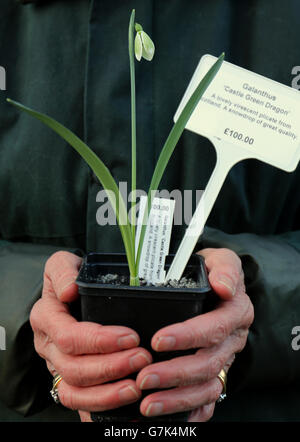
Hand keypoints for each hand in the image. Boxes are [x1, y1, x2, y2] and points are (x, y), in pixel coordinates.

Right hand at [30, 251, 151, 419]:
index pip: (68, 336)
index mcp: (46, 318)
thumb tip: (68, 291)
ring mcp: (57, 366)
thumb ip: (63, 270)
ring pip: (74, 392)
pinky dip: (104, 406)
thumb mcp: (63, 263)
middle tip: (143, 358)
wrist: (69, 293)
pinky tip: (128, 402)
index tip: (131, 336)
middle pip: (74, 368)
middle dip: (111, 367)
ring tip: (138, 385)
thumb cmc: (71, 277)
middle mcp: (48, 346)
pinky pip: (80, 403)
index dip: (100, 340)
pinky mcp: (70, 381)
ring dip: (108, 393)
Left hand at [136, 248, 253, 420]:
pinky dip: (190, 411)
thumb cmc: (213, 272)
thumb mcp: (221, 259)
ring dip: (177, 398)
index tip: (158, 340)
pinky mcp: (216, 374)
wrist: (220, 286)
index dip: (188, 336)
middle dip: (175, 373)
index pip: (214, 328)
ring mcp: (226, 360)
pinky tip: (167, 416)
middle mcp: (233, 340)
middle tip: (143, 378)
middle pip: (208, 363)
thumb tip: (224, 286)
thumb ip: (225, 267)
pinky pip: (208, 400)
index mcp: (235, 312)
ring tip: (147, 404)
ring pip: (207, 386)